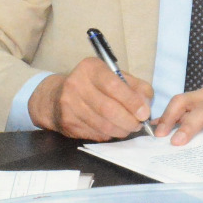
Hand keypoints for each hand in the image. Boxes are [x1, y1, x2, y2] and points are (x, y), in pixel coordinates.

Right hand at [27, 57, 153, 140]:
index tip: (144, 113)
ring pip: (102, 125)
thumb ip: (136, 87)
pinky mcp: (67, 123)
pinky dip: (109, 135)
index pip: (113, 85)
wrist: (56, 96)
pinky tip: (113, 130)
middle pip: (108, 109)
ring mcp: (69, 105)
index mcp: (90, 68)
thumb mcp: (115, 76)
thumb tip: (146, 105)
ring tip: (129, 128)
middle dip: (129, 120)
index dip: (132, 101)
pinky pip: (95, 134)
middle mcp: (76, 84)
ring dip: (121, 130)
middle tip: (139, 124)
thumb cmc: (94, 85)